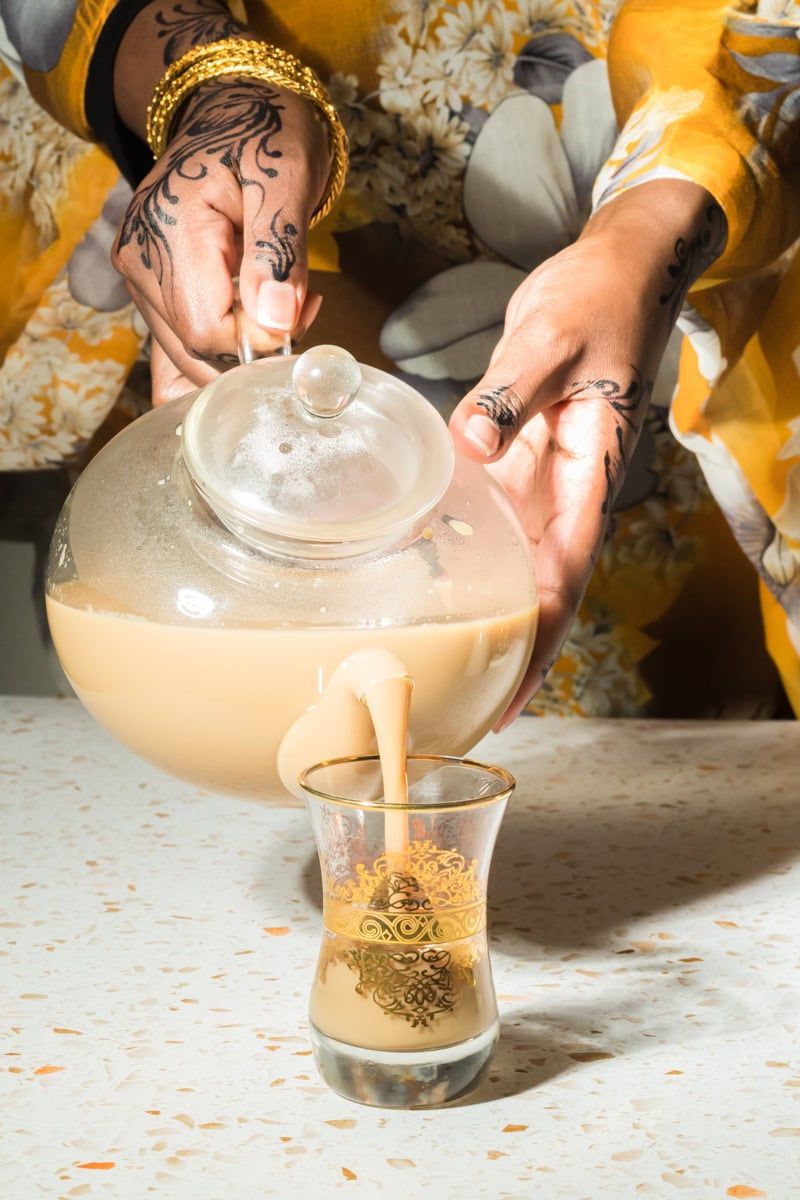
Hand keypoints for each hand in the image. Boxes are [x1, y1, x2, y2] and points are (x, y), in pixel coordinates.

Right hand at [112, 77, 328, 402]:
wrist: (233, 105)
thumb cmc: (265, 132)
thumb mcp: (288, 179)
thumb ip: (278, 252)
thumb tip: (276, 321)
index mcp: (167, 230)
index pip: (208, 332)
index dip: (260, 339)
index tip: (305, 305)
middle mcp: (139, 260)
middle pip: (195, 351)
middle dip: (254, 348)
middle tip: (299, 305)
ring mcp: (139, 275)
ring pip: (191, 353)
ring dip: (244, 344)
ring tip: (280, 295)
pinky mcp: (149, 284)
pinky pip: (185, 339)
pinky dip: (225, 341)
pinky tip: (254, 311)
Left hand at [449, 182, 724, 725]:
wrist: (616, 266)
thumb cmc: (599, 298)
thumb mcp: (554, 339)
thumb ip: (510, 393)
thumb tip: (467, 445)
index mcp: (590, 474)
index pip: (564, 576)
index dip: (537, 641)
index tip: (510, 692)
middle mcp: (567, 487)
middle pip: (540, 587)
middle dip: (510, 648)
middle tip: (465, 701)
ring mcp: (543, 472)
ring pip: (515, 558)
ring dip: (488, 608)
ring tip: (443, 657)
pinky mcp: (519, 449)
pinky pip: (491, 511)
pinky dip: (466, 544)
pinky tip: (430, 571)